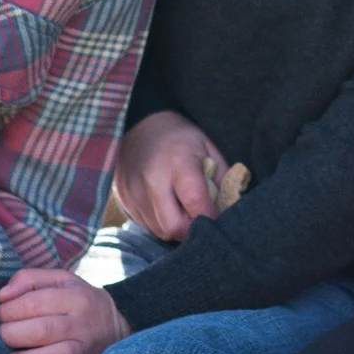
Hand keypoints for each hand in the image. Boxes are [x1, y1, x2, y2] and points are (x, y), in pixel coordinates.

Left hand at [0, 269, 131, 353]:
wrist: (114, 325)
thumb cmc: (77, 300)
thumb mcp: (59, 280)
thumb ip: (28, 279)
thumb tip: (1, 297)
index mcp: (76, 296)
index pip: (33, 303)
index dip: (8, 311)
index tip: (2, 315)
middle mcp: (84, 323)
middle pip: (42, 331)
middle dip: (11, 336)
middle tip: (4, 336)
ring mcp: (88, 350)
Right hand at [113, 110, 225, 242]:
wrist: (139, 123)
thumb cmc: (180, 137)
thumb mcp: (207, 149)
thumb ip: (221, 179)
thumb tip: (231, 208)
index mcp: (179, 162)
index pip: (196, 203)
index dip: (210, 217)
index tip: (217, 219)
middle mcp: (153, 179)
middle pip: (174, 227)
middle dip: (190, 230)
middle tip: (197, 218)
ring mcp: (134, 190)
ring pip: (159, 230)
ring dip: (174, 227)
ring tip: (180, 208)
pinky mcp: (122, 197)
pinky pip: (145, 224)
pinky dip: (158, 221)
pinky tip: (163, 203)